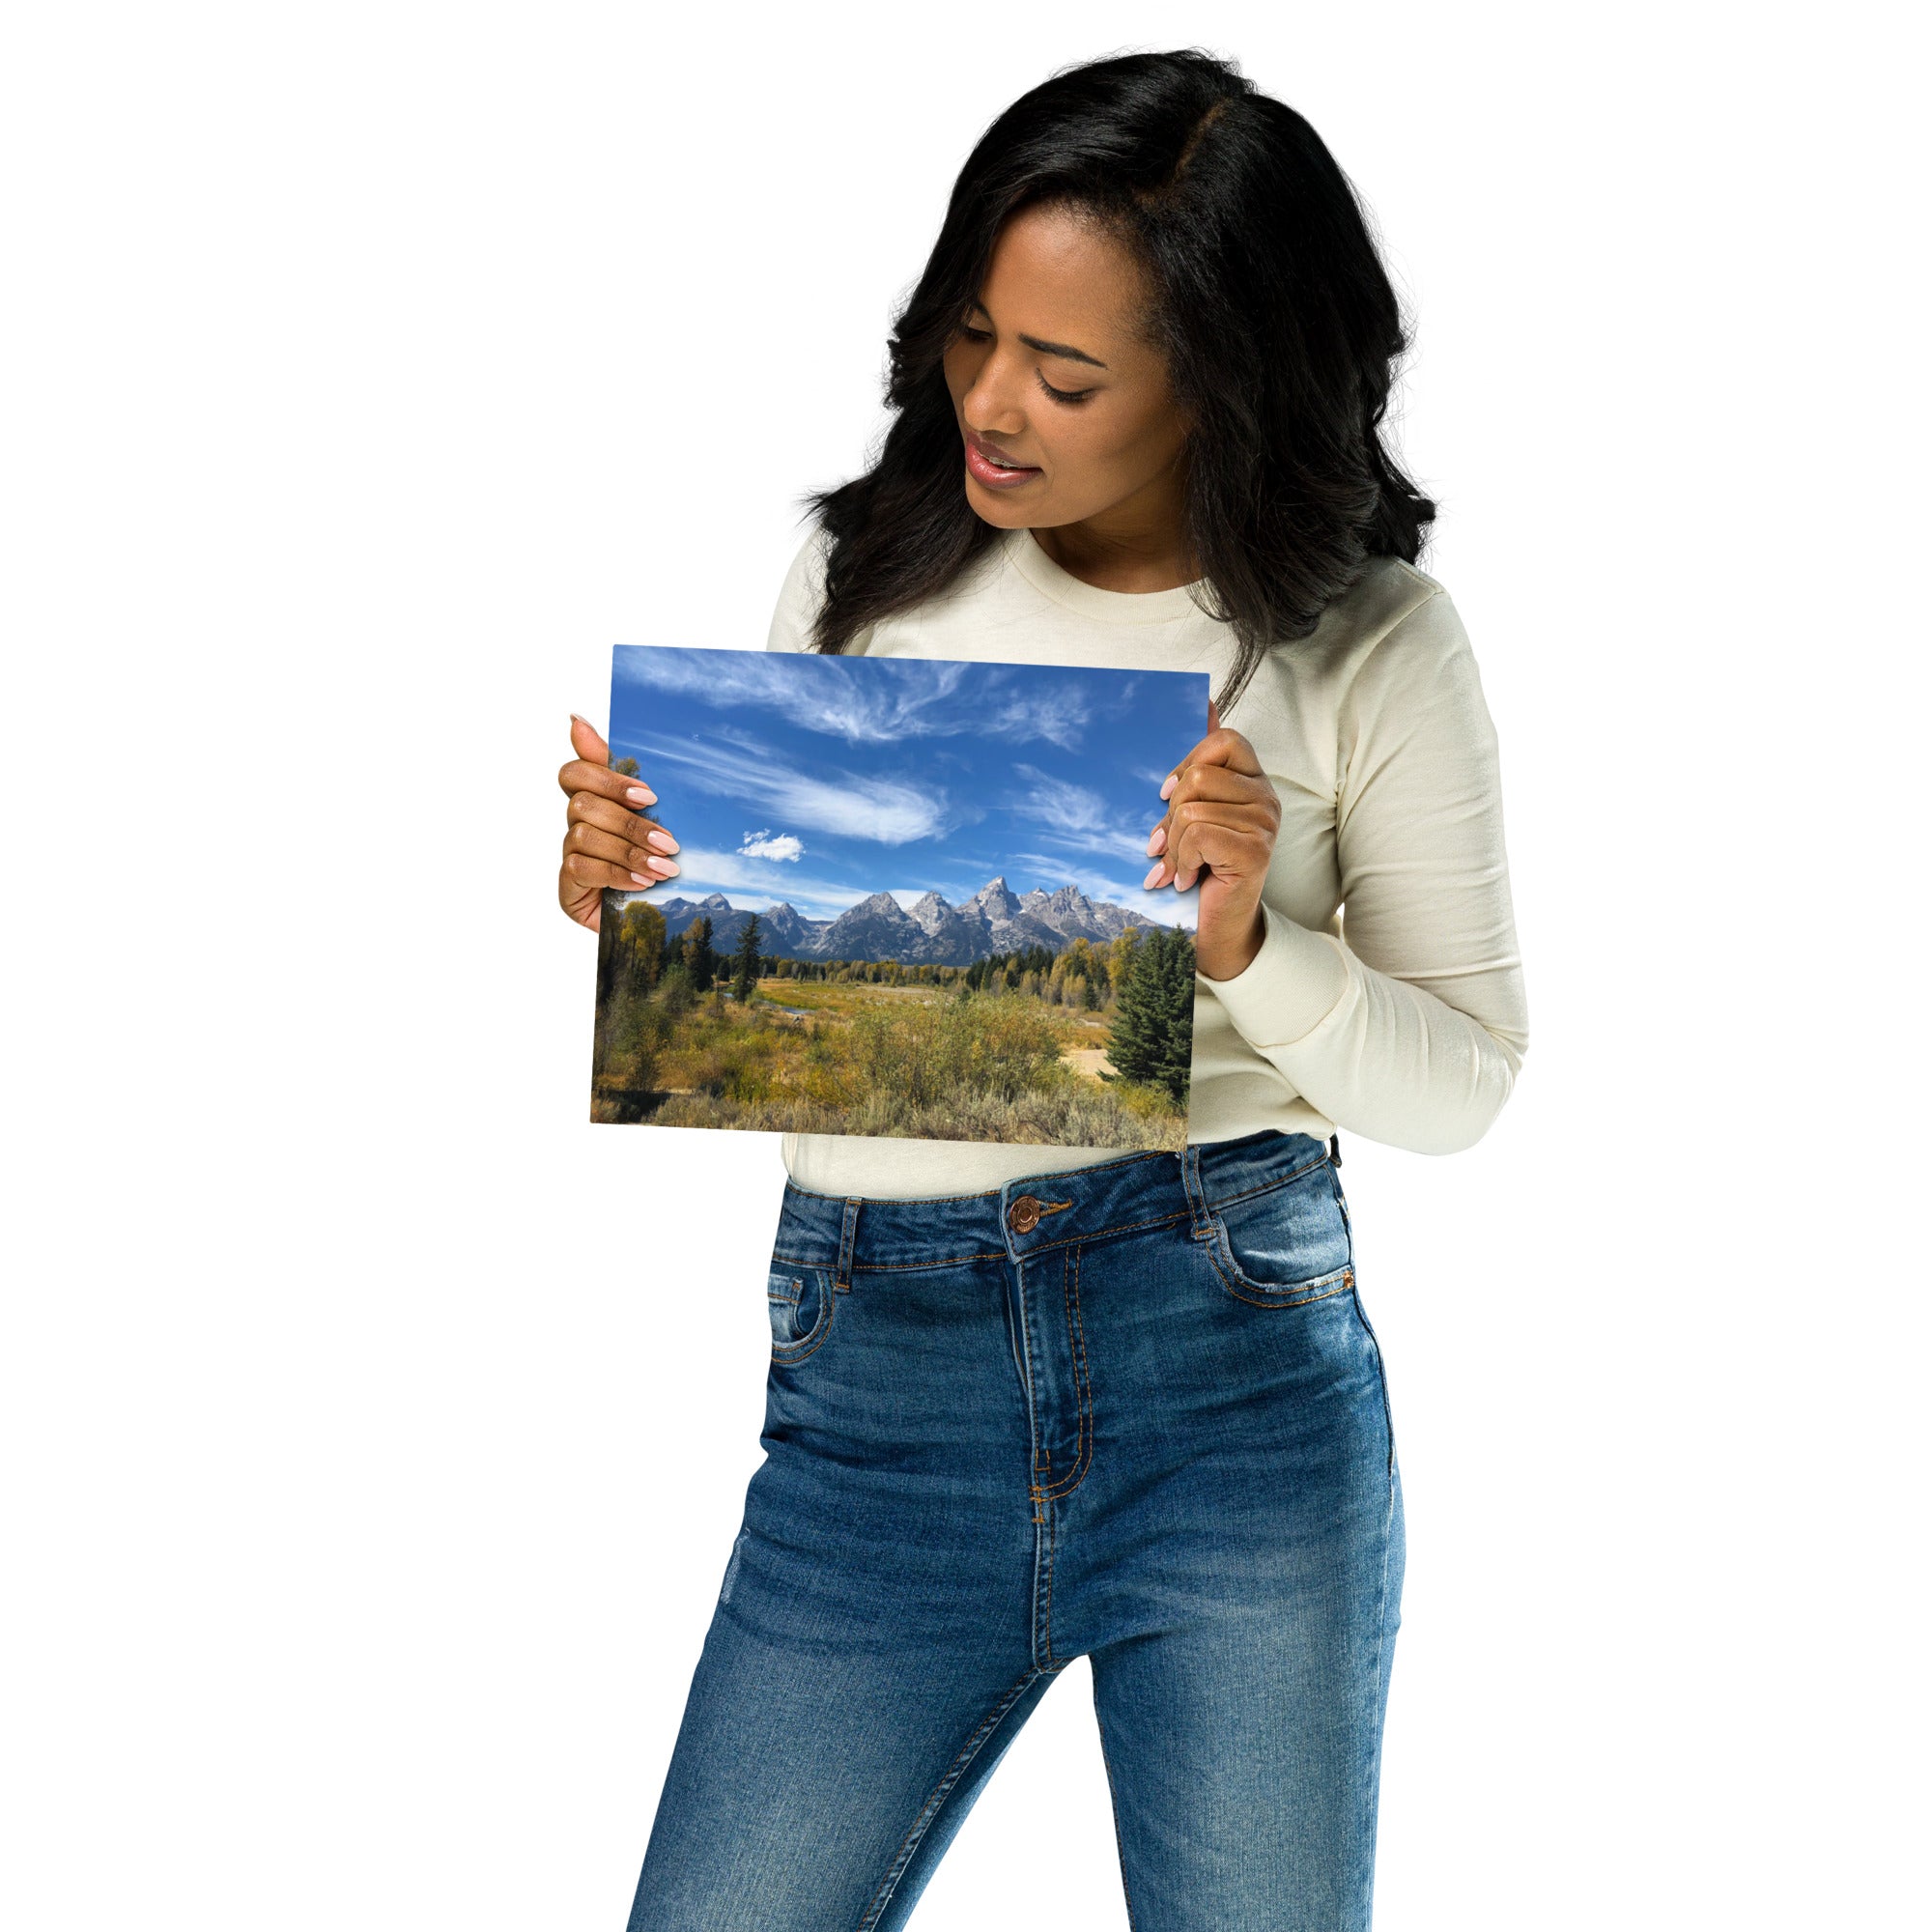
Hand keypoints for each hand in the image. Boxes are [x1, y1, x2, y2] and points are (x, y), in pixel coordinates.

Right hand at [557, 714, 681, 931]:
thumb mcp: (654, 817)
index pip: (574, 772)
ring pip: (584, 835)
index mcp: (595, 801)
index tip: (649, 795)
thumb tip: (577, 719)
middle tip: (670, 841)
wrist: (658, 918)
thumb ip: (627, 776)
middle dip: (630, 822)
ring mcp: (569, 855)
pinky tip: (643, 883)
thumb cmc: (655, 861)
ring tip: (664, 868)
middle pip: (583, 803)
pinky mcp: (568, 886)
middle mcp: (575, 824)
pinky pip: (582, 868)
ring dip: (629, 851)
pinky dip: (617, 873)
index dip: (606, 777)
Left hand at [1142, 697, 1279, 980]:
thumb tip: (1204, 701)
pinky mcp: (1255, 850)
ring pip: (1192, 809)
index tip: (1167, 795)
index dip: (1188, 762)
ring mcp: (1265, 823)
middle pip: (1199, 776)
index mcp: (1253, 781)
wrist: (1218, 927)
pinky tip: (1187, 879)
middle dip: (1171, 814)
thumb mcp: (1194, 811)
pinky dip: (1181, 860)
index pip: (1224, 739)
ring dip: (1174, 845)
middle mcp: (1267, 797)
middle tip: (1167, 843)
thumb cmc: (1203, 867)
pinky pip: (1198, 834)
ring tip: (1179, 866)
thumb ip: (1200, 763)